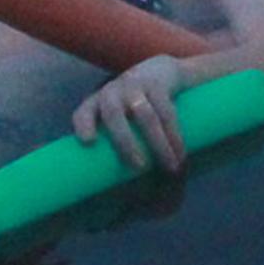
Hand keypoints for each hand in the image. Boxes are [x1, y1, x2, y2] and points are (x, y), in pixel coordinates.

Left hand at [71, 56, 189, 173]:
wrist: (159, 71)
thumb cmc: (131, 106)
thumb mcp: (116, 116)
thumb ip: (114, 142)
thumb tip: (121, 193)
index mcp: (95, 104)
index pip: (82, 113)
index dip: (84, 125)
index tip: (89, 142)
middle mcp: (111, 93)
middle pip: (114, 116)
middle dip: (125, 142)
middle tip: (139, 167)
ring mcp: (134, 87)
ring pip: (146, 117)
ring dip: (159, 144)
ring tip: (170, 168)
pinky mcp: (157, 85)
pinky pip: (167, 112)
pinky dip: (175, 136)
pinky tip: (180, 153)